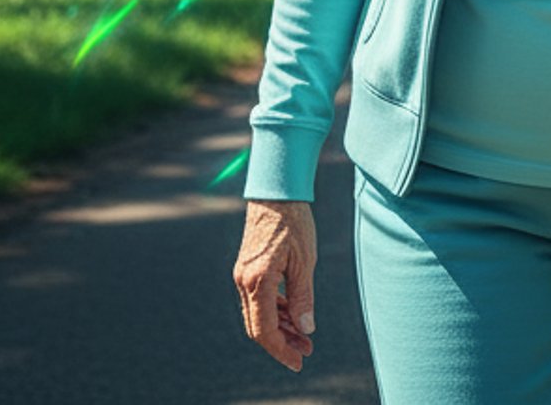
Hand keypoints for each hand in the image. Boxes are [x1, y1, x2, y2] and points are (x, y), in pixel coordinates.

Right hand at [234, 198, 316, 371]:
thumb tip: (307, 328)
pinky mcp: (248, 267)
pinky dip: (275, 309)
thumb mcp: (305, 260)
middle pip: (259, 326)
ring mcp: (243, 274)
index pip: (264, 330)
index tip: (298, 361)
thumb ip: (303, 296)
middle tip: (306, 351)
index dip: (281, 349)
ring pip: (259, 313)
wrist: (276, 190)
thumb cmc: (294, 220)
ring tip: (305, 335)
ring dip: (280, 326)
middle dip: (282, 342)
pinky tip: (293, 313)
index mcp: (256, 281)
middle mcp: (244, 281)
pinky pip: (259, 298)